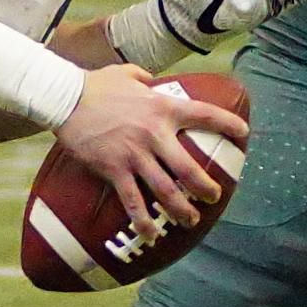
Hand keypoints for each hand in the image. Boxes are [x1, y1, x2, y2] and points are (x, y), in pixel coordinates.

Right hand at [55, 66, 248, 242]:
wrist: (63, 98)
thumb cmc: (94, 85)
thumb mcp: (126, 73)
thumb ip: (143, 77)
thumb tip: (149, 78)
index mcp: (162, 108)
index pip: (205, 115)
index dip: (228, 124)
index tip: (243, 133)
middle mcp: (154, 134)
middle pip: (189, 169)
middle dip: (206, 188)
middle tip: (213, 197)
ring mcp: (134, 155)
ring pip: (166, 190)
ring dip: (181, 209)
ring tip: (191, 220)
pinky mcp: (113, 169)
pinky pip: (131, 200)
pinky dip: (143, 220)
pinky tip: (151, 233)